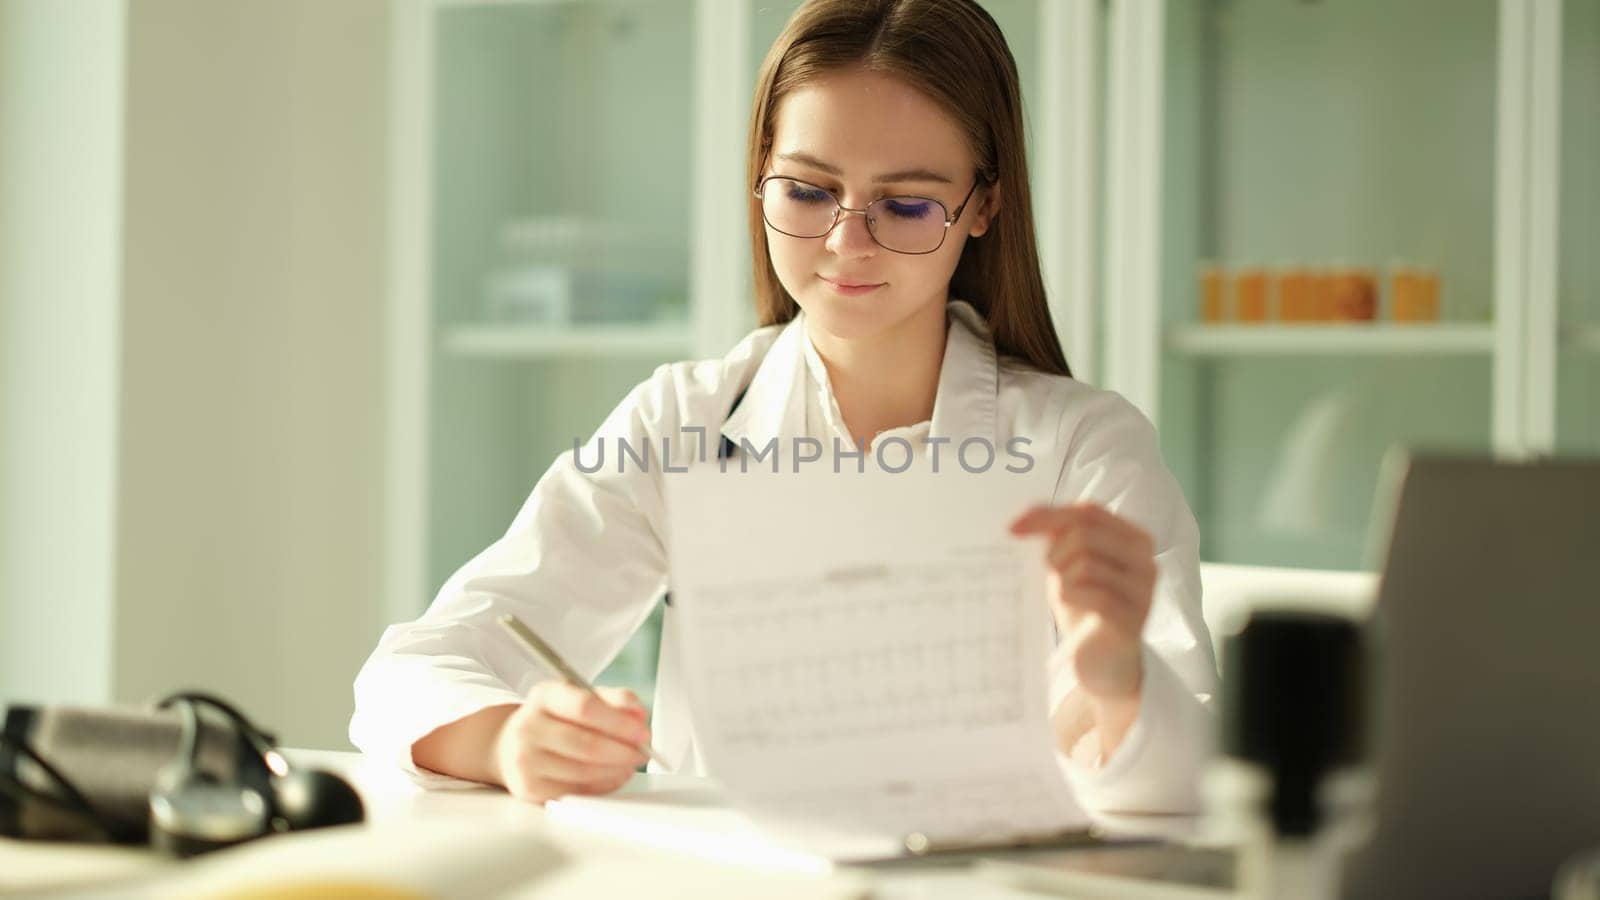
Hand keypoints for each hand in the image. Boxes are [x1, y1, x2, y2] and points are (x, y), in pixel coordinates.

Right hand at [491, 682, 651, 804]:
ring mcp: (525, 760)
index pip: (585, 706)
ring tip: (630, 763)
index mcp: (544, 696)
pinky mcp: (529, 789)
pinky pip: (577, 791)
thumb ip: (614, 700)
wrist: (513, 745)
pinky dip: (603, 784)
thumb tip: (639, 714)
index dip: (620, 721)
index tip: (643, 731)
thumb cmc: (555, 719)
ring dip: (618, 769)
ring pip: (585, 771)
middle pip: (587, 744)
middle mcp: (528, 727)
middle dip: (624, 751)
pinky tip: (613, 775)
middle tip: (644, 752)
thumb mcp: (580, 697)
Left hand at [1009, 503, 1157, 750]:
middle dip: (1055, 553)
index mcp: (1135, 539)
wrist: (1101, 662)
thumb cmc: (1085, 607)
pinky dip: (1069, 597)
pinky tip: (1068, 606)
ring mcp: (1143, 591)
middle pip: (1085, 534)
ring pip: (1085, 564)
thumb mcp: (1069, 563)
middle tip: (1049, 575)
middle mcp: (1146, 561)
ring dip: (1061, 579)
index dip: (1048, 515)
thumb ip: (1056, 535)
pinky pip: (1092, 594)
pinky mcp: (1133, 620)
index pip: (1089, 512)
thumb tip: (1020, 521)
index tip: (1012, 528)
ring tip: (1063, 596)